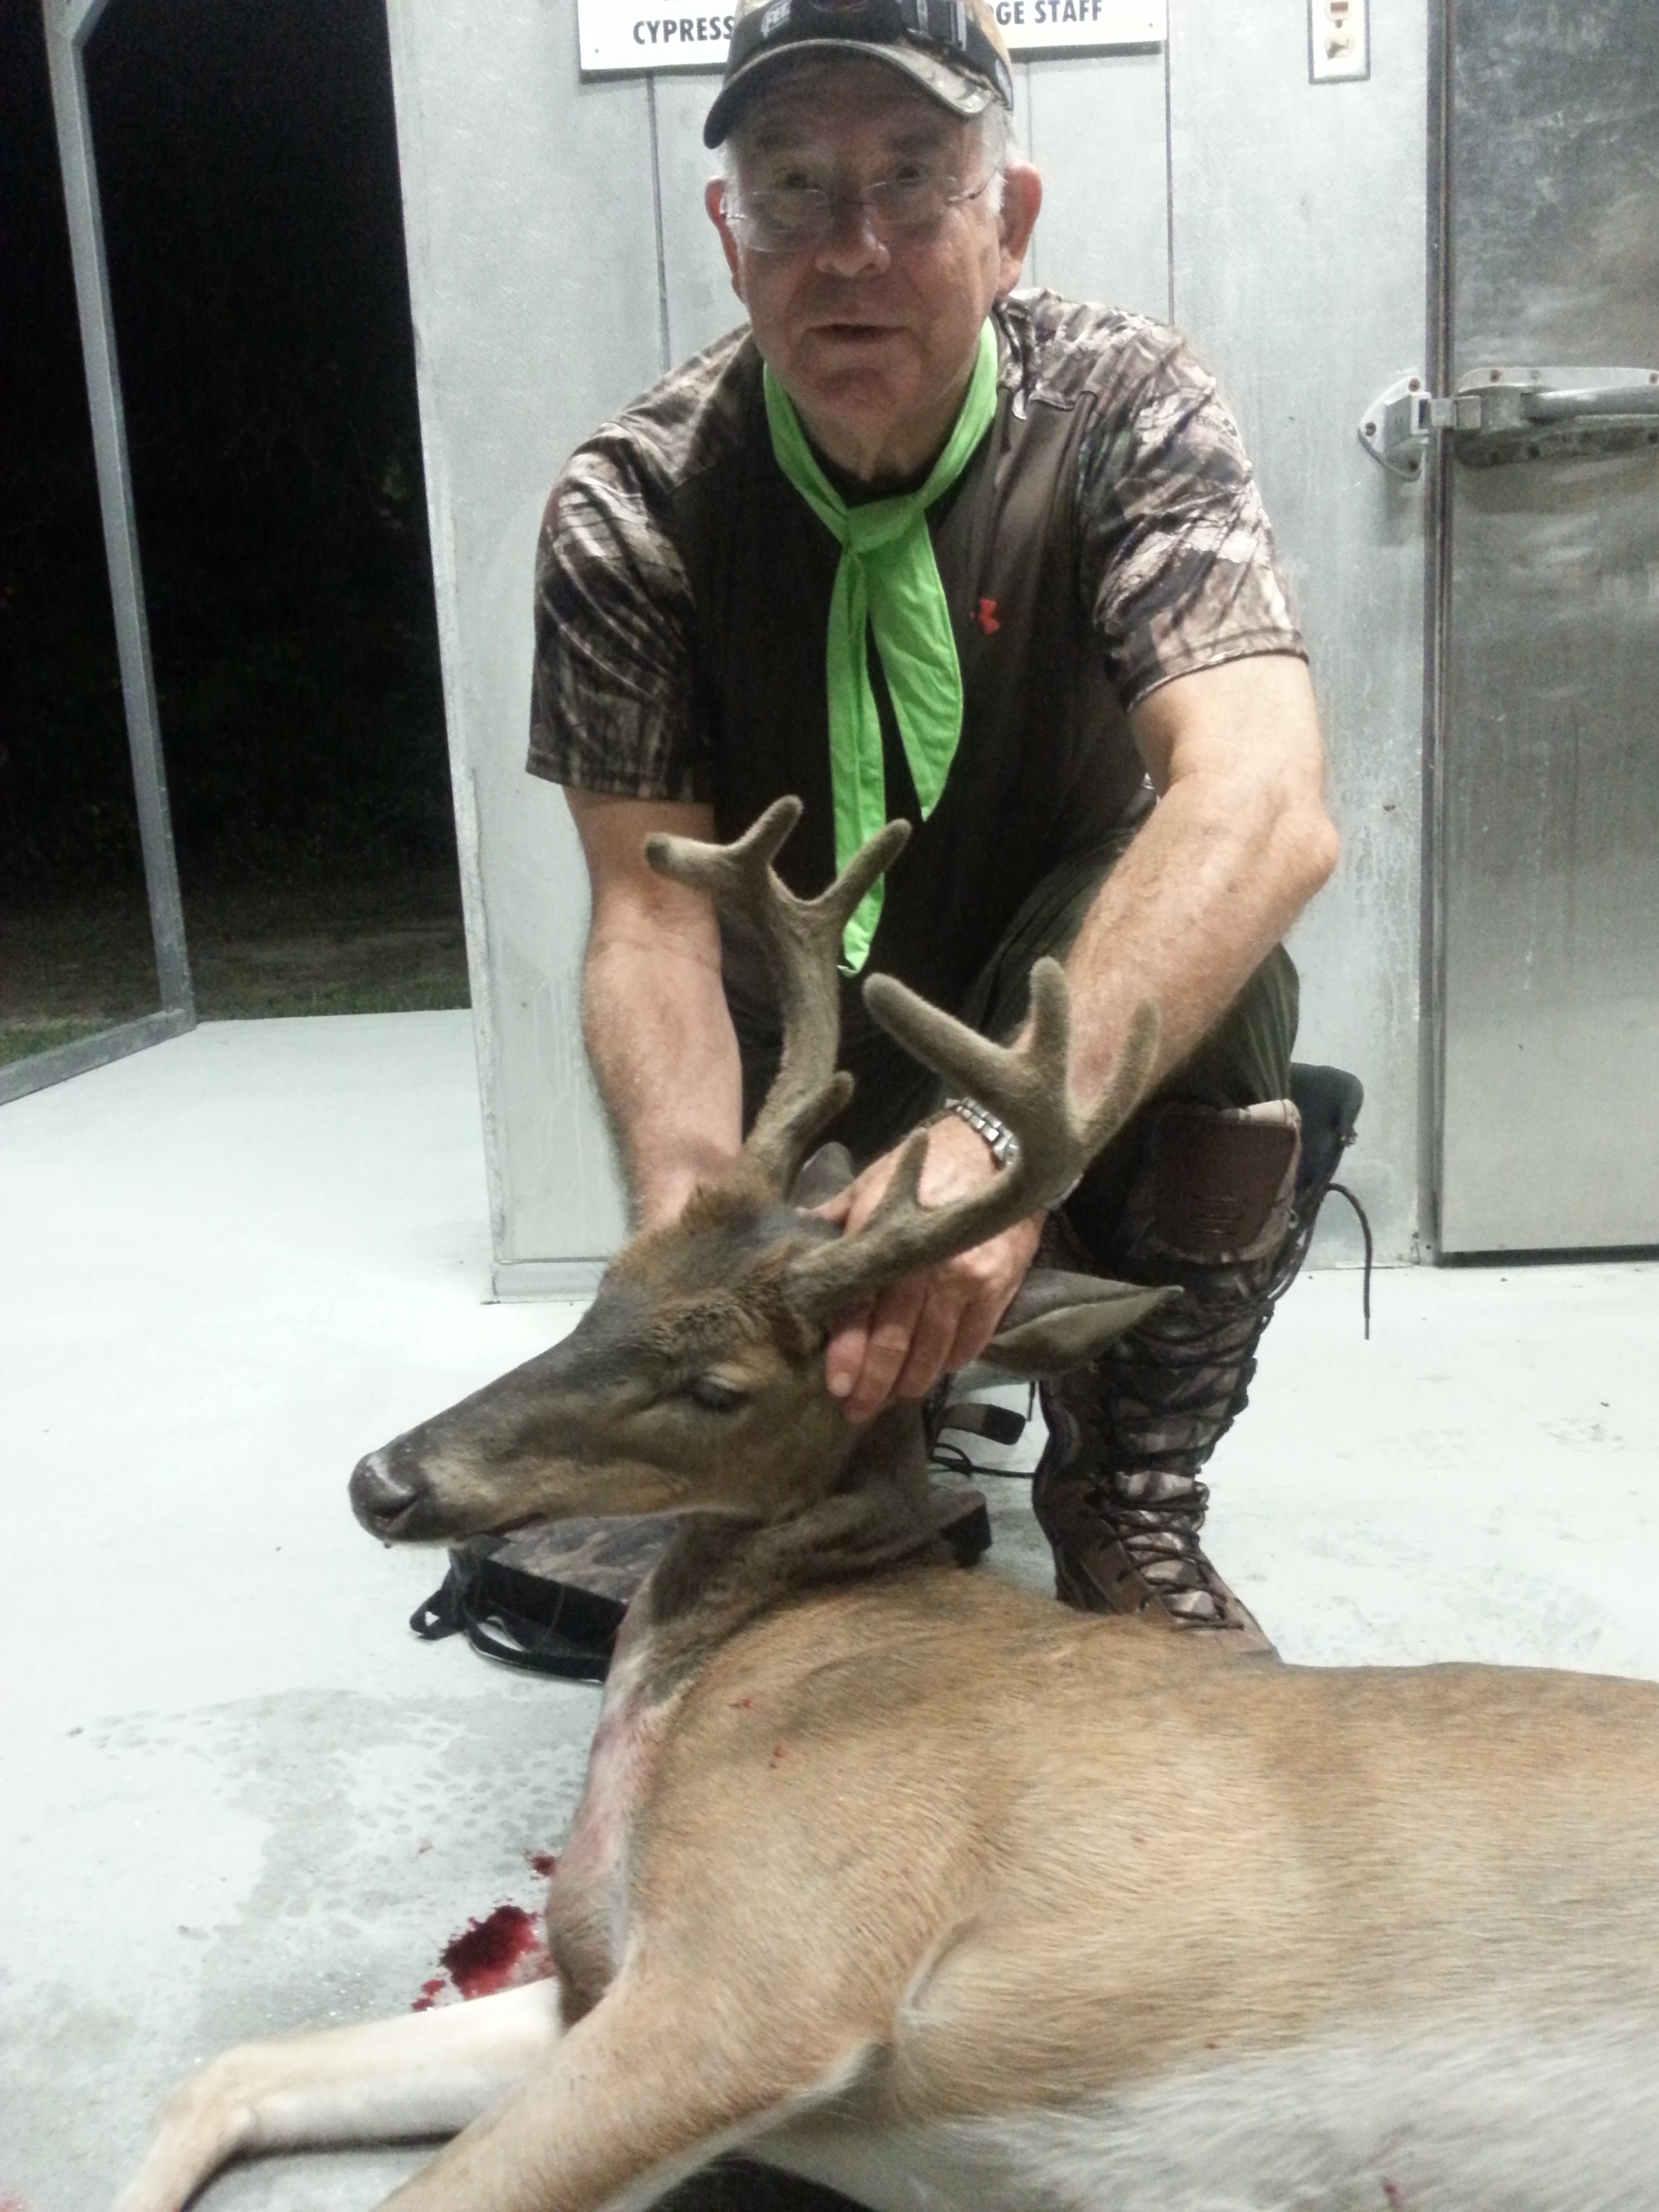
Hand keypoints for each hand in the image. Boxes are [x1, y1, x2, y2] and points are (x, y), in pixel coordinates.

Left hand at [813, 1114, 1042, 1423]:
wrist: (994, 1149)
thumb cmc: (922, 1166)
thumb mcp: (871, 1182)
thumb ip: (834, 1216)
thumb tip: (793, 1237)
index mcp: (882, 1238)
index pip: (859, 1307)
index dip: (847, 1352)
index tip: (836, 1385)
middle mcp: (923, 1265)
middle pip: (894, 1340)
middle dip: (874, 1383)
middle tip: (857, 1410)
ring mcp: (963, 1279)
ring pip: (932, 1350)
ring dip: (910, 1382)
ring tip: (892, 1398)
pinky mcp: (996, 1288)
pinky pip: (970, 1343)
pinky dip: (949, 1363)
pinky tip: (934, 1371)